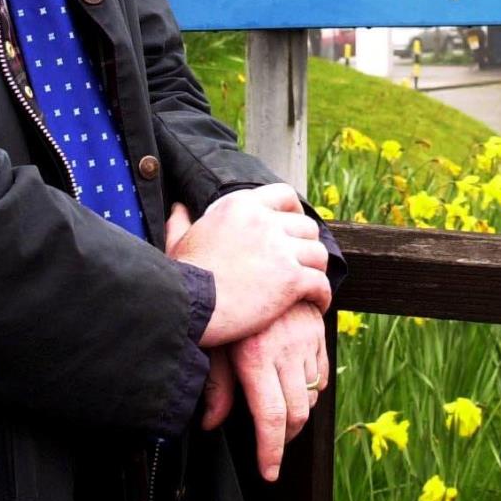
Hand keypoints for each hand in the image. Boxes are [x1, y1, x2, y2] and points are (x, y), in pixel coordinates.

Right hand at [167, 186, 330, 346]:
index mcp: (241, 205)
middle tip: (301, 263)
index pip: (284, 194)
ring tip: (309, 285)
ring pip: (318, 253)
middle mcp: (264, 220)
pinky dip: (322, 296)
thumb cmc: (180, 275)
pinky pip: (321, 284)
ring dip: (316, 270)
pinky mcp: (290, 279)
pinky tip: (316, 305)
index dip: (294, 211)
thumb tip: (178, 207)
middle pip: (306, 226)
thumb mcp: (178, 240)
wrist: (184, 305)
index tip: (293, 229)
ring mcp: (280, 249)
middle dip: (306, 245)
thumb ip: (181, 220)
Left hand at [206, 302, 327, 482]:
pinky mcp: (317, 329)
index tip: (269, 471)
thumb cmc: (222, 304)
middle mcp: (286, 350)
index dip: (272, 451)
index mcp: (256, 356)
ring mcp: (305, 339)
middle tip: (271, 442)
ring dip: (297, 410)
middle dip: (285, 437)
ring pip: (312, 395)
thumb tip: (211, 424)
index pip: (272, 418)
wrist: (250, 257)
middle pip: (297, 413)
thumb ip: (216, 385)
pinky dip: (311, 387)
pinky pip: (323, 373)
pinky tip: (293, 383)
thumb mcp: (215, 343)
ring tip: (278, 408)